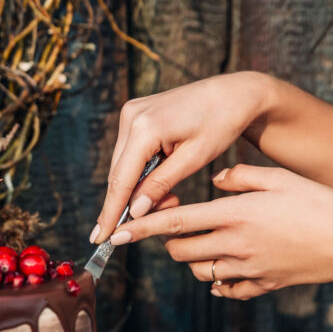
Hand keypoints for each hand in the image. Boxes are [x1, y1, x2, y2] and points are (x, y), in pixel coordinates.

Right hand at [91, 72, 272, 242]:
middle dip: (127, 203)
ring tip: (169, 200)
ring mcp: (131, 112)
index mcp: (145, 127)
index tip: (100, 238)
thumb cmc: (220, 124)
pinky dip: (140, 172)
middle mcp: (131, 116)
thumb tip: (135, 212)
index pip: (120, 180)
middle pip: (117, 173)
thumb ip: (161, 185)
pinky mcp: (135, 113)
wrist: (232, 93)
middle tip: (141, 227)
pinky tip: (160, 183)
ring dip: (136, 188)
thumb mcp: (194, 159)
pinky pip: (130, 152)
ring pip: (122, 164)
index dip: (110, 213)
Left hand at [108, 164, 332, 298]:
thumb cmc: (320, 204)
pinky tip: (229, 266)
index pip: (176, 221)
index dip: (143, 228)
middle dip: (171, 242)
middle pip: (181, 251)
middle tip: (180, 227)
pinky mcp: (262, 286)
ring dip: (195, 259)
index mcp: (236, 214)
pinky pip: (227, 290)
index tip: (118, 233)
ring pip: (201, 272)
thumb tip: (215, 178)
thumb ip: (241, 176)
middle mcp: (235, 245)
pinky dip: (220, 280)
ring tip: (210, 242)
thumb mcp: (280, 178)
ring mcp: (248, 269)